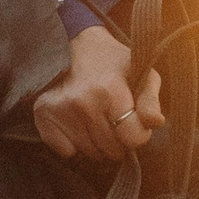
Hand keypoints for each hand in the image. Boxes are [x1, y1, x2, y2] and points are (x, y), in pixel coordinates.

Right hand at [32, 25, 163, 162]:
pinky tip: (77, 124)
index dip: (138, 134)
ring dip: (97, 143)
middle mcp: (83, 102)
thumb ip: (150, 101)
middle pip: (112, 150)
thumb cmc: (114, 64)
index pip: (132, 139)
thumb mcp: (141, 74)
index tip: (133, 121)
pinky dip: (74, 145)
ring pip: (90, 153)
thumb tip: (155, 122)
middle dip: (117, 139)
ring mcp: (60, 110)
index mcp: (110, 90)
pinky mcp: (43, 115)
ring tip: (96, 118)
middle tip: (113, 118)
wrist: (75, 45)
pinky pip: (67, 152)